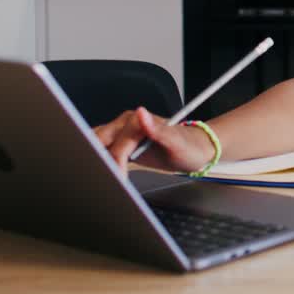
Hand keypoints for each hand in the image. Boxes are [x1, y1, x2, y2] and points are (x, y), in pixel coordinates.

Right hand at [92, 107, 215, 172]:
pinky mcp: (122, 143)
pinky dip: (101, 162)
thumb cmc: (189, 146)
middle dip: (99, 162)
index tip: (118, 179)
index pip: (118, 147)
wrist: (196, 149)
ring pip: (97, 145)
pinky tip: (104, 173)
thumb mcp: (177, 142)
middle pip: (100, 143)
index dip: (115, 165)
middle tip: (106, 181)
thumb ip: (158, 130)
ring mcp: (122, 133)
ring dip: (97, 161)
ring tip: (104, 178)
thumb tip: (141, 113)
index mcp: (137, 121)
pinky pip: (103, 151)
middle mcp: (127, 124)